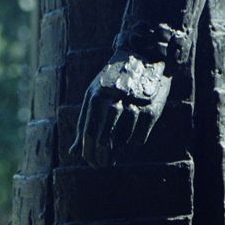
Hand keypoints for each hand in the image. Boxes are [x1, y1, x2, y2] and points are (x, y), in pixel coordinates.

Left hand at [70, 50, 171, 168]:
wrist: (144, 57)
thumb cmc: (113, 81)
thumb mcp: (93, 95)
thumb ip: (83, 123)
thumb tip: (72, 152)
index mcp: (96, 98)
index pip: (88, 134)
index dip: (88, 153)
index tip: (90, 162)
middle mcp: (114, 102)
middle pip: (103, 141)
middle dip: (100, 158)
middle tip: (101, 166)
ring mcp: (134, 107)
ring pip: (122, 142)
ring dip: (116, 154)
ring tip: (112, 159)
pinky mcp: (151, 111)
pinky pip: (139, 138)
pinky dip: (132, 145)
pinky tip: (127, 146)